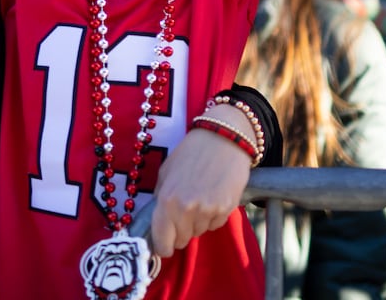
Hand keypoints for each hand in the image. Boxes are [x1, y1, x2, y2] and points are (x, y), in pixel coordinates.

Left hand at [148, 128, 251, 258]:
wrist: (223, 138)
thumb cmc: (191, 152)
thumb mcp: (166, 172)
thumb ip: (161, 197)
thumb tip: (159, 220)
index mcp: (167, 199)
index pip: (162, 240)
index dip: (162, 246)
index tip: (164, 245)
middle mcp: (186, 209)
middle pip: (182, 240)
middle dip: (180, 232)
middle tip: (183, 214)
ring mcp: (208, 210)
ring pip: (199, 233)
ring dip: (197, 222)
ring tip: (200, 198)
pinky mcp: (226, 210)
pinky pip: (215, 225)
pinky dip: (213, 216)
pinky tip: (213, 197)